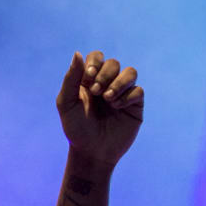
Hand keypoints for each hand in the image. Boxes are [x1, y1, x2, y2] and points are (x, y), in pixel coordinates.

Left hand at [56, 51, 144, 166]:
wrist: (91, 152)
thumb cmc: (76, 128)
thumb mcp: (67, 104)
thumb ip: (71, 79)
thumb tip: (77, 53)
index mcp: (89, 81)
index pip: (96, 57)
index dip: (94, 63)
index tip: (87, 78)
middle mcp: (106, 84)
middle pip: (113, 63)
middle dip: (105, 75)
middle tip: (96, 93)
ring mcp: (122, 93)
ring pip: (130, 72)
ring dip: (119, 83)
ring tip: (108, 99)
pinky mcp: (134, 105)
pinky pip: (138, 90)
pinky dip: (127, 96)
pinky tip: (117, 108)